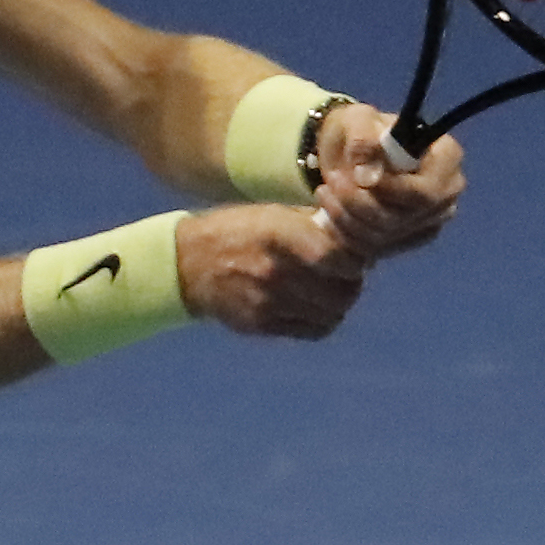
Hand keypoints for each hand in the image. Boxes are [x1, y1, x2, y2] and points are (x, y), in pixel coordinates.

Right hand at [175, 201, 375, 340]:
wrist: (188, 263)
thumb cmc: (238, 231)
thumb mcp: (273, 214)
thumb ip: (313, 226)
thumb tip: (356, 242)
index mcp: (279, 235)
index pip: (337, 258)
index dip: (355, 260)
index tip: (354, 256)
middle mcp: (274, 271)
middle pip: (340, 291)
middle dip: (352, 285)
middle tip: (349, 278)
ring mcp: (267, 301)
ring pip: (330, 314)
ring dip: (339, 304)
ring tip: (333, 292)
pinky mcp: (260, 324)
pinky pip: (311, 330)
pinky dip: (322, 320)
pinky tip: (316, 308)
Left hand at [308, 107, 463, 266]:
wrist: (349, 155)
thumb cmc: (361, 130)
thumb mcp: (357, 120)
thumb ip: (363, 138)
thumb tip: (367, 174)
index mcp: (446, 158)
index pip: (428, 189)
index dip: (393, 189)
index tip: (357, 176)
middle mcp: (446, 194)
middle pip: (406, 216)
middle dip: (360, 202)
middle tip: (331, 180)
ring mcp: (428, 221)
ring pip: (386, 234)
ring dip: (347, 215)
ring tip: (325, 190)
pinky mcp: (405, 240)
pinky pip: (374, 247)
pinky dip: (345, 232)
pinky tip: (330, 211)